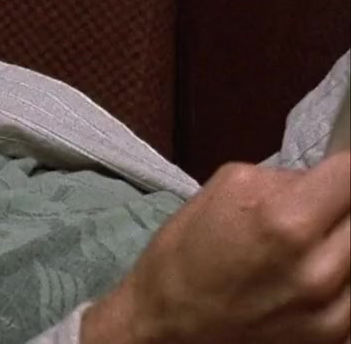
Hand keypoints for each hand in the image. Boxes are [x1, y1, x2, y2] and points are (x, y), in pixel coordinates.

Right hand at [84, 152, 350, 343]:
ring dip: (340, 244)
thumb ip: (282, 180)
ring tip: (311, 248)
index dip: (339, 173)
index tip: (331, 179)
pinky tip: (311, 279)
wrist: (167, 327)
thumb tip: (320, 180)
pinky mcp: (336, 336)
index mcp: (287, 221)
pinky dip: (340, 278)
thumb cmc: (183, 255)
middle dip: (339, 209)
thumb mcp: (223, 191)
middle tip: (316, 214)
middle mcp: (320, 267)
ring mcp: (335, 310)